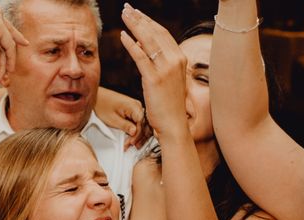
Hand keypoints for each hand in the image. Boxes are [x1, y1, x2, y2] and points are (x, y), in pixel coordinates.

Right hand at [0, 0, 27, 83]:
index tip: (6, 55)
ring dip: (4, 64)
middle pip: (6, 38)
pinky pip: (9, 46)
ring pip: (7, 45)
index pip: (0, 29)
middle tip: (3, 73)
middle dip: (5, 57)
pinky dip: (10, 59)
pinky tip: (8, 70)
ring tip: (0, 79)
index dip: (4, 42)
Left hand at [94, 87, 150, 149]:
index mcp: (134, 106)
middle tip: (133, 146)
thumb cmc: (102, 105)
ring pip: (142, 124)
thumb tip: (134, 132)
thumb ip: (125, 126)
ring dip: (139, 135)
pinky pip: (138, 122)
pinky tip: (132, 137)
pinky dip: (136, 130)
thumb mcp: (113, 119)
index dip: (137, 135)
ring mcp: (136, 108)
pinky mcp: (133, 110)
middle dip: (139, 137)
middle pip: (144, 125)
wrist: (96, 98)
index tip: (132, 142)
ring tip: (133, 144)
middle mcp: (137, 106)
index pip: (142, 124)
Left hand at [120, 4, 188, 140]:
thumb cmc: (169, 105)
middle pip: (155, 32)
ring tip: (124, 16)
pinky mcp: (154, 79)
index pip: (163, 33)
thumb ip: (157, 62)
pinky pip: (140, 57)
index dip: (149, 21)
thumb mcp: (167, 79)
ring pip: (148, 41)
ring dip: (134, 26)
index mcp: (180, 59)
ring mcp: (165, 69)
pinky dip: (131, 45)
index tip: (137, 13)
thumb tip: (141, 45)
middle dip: (140, 18)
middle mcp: (175, 60)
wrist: (173, 124)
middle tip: (127, 8)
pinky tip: (123, 36)